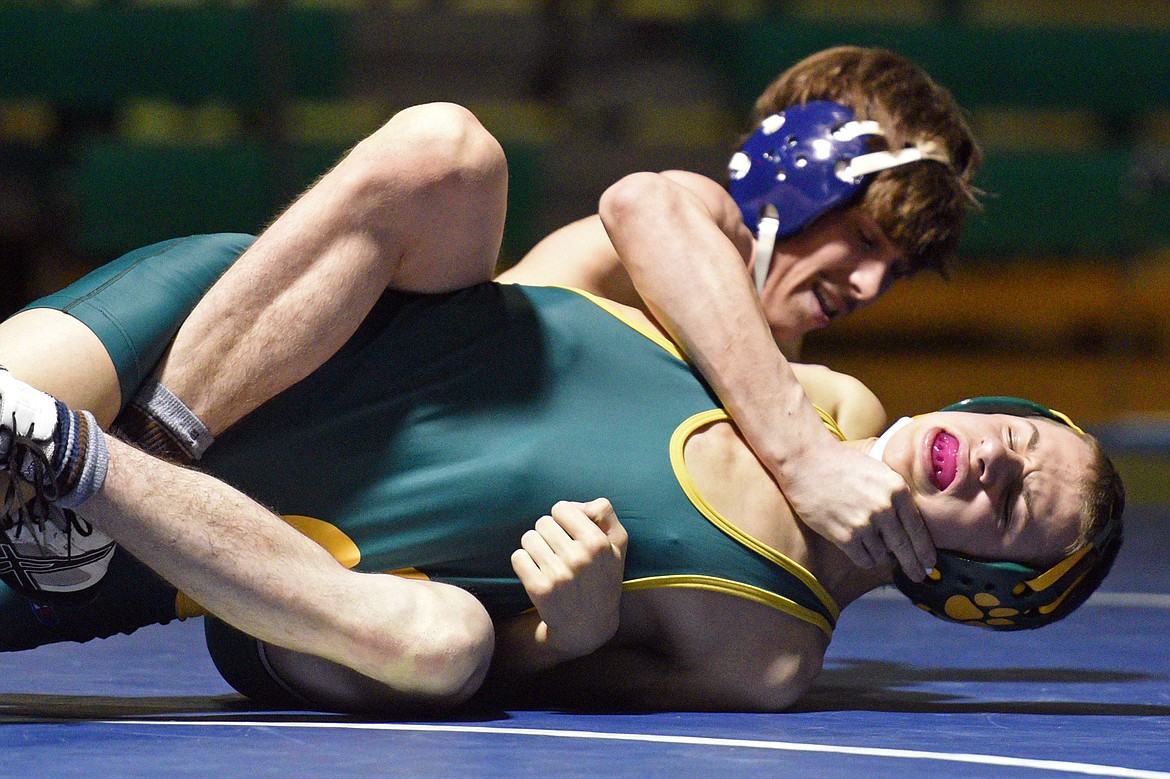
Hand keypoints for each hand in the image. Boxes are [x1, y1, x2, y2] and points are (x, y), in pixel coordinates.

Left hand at [511, 498, 627, 659]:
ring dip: (535, 548)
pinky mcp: (539, 589)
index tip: (569, 533)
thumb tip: (577, 505)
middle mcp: (579, 558)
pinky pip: (518, 557)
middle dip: (548, 533)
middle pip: (543, 522)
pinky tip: (538, 573)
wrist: (589, 625)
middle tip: (559, 551)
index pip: (562, 508)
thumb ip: (605, 513)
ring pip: (528, 538)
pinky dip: (524, 563)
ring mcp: (558, 575)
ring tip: (549, 562)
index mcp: (598, 543)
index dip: (563, 519)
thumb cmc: (602, 577)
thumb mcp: (618, 545)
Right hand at [782, 442, 935, 580]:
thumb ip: (894, 495)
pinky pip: (864, 560)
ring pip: (882, 556)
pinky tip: (861, 552)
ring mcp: (864, 523)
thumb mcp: (878, 471)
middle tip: (918, 577)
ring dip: (881, 557)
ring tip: (875, 551)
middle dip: (913, 566)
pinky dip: (865, 559)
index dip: (925, 550)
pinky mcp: (844, 536)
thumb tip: (906, 525)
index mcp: (896, 489)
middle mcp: (884, 508)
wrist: (806, 461)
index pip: (918, 528)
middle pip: (905, 548)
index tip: (929, 563)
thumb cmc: (840, 463)